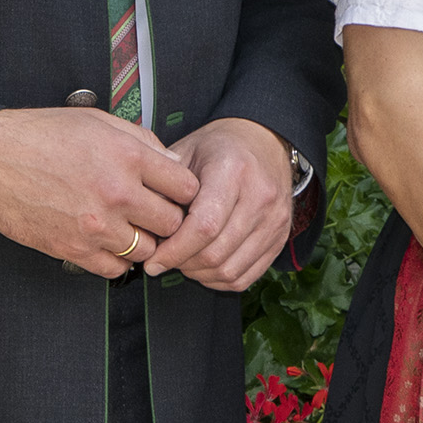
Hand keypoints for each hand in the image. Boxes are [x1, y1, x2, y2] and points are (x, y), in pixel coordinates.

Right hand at [0, 107, 200, 277]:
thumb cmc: (41, 135)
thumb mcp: (98, 122)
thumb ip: (143, 141)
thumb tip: (173, 162)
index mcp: (128, 157)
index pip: (187, 188)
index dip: (185, 192)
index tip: (175, 193)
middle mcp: (116, 193)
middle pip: (173, 223)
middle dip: (168, 219)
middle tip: (155, 214)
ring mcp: (95, 224)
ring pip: (147, 250)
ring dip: (144, 241)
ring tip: (129, 227)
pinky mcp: (73, 248)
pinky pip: (116, 268)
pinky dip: (117, 259)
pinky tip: (108, 242)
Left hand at [142, 117, 297, 292]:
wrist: (264, 142)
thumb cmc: (218, 148)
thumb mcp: (184, 154)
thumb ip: (163, 189)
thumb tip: (142, 231)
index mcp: (234, 171)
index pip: (204, 227)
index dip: (174, 250)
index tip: (153, 259)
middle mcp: (261, 197)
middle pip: (216, 253)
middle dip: (182, 264)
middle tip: (163, 260)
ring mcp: (275, 220)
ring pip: (230, 270)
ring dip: (199, 274)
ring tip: (183, 261)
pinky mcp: (281, 238)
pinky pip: (246, 276)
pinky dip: (219, 280)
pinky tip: (204, 267)